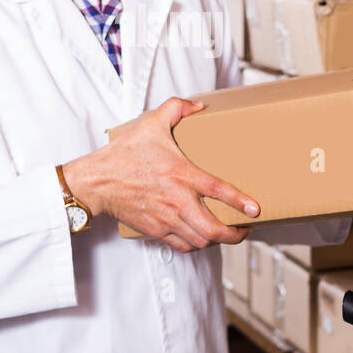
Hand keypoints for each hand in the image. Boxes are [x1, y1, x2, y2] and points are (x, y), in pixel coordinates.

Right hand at [62, 97, 258, 253]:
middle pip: (213, 229)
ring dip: (217, 241)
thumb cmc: (124, 154)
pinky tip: (202, 238)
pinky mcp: (156, 230)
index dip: (240, 202)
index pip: (218, 191)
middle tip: (245, 229)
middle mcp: (177, 200)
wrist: (97, 181)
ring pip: (200, 241)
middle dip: (235, 235)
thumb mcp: (151, 123)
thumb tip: (198, 106)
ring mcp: (166, 218)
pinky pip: (183, 246)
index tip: (255, 210)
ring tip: (227, 233)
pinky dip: (196, 245)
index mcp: (181, 174)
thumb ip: (176, 108)